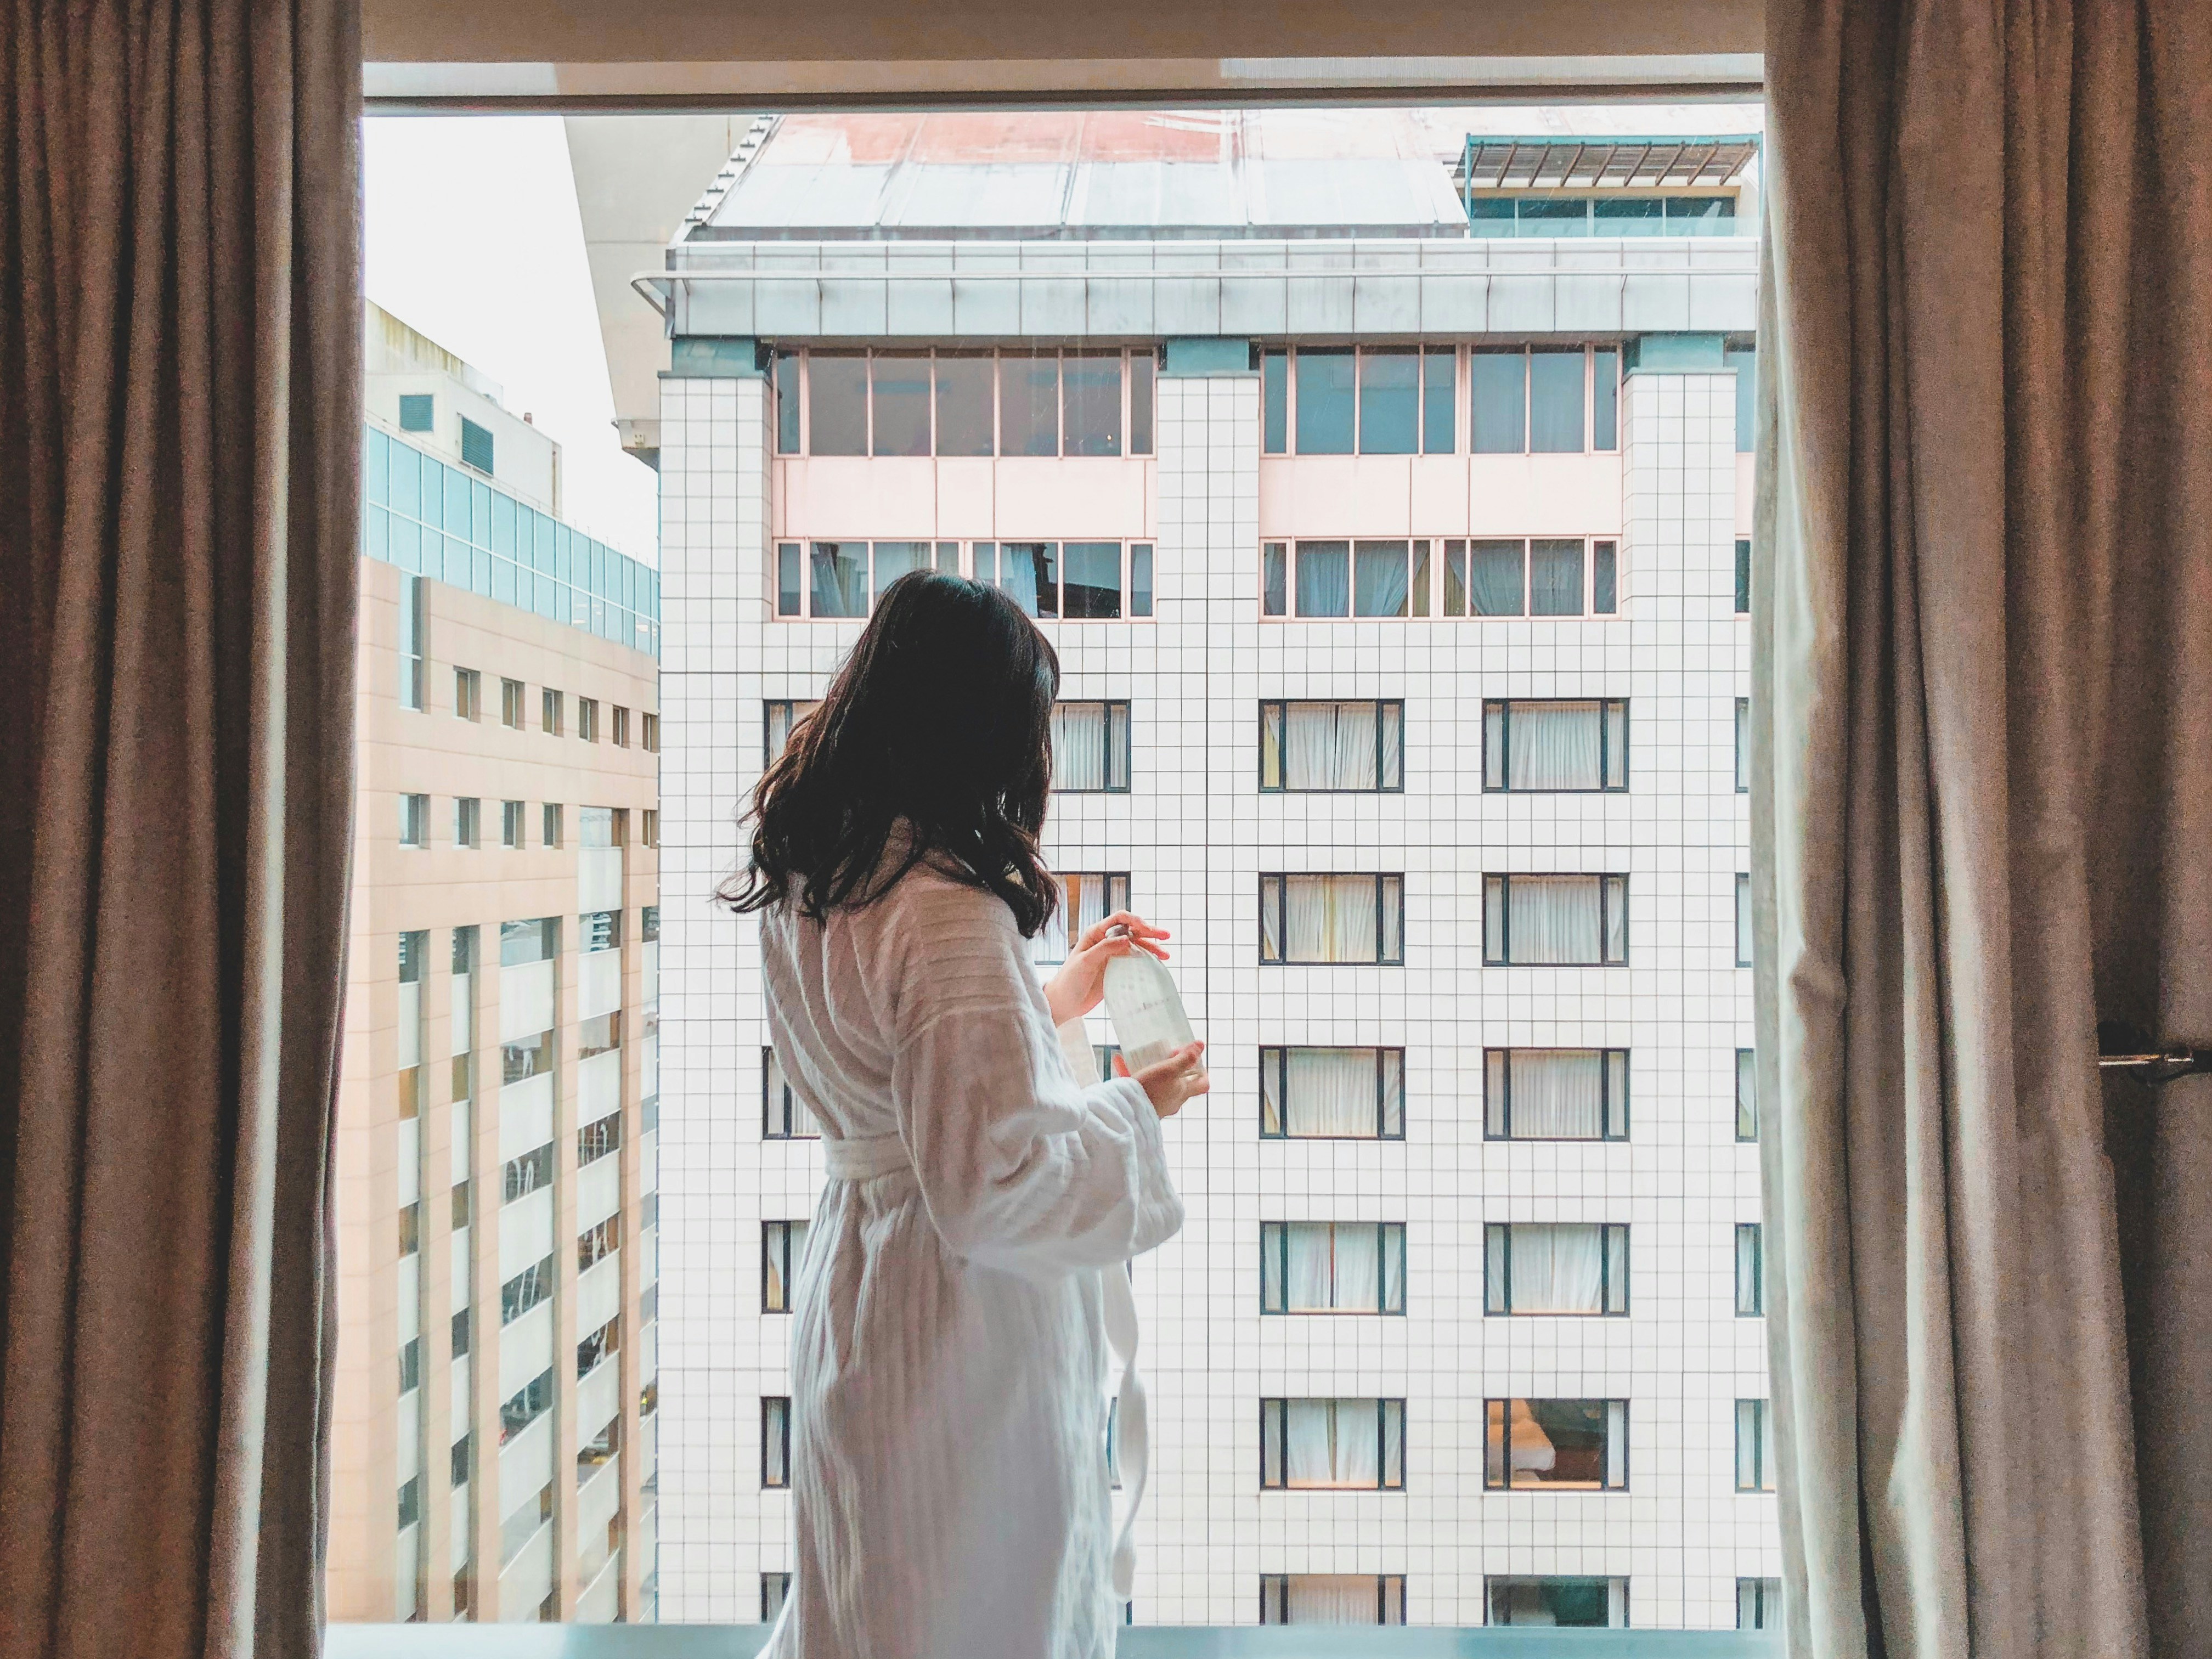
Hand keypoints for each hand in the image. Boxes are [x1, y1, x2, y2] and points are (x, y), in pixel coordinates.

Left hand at [1044, 910, 1169, 1027]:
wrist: (1064, 1002)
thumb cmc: (1069, 980)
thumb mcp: (1085, 961)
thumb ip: (1105, 948)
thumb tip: (1127, 938)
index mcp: (1095, 933)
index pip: (1120, 919)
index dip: (1135, 920)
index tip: (1147, 928)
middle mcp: (1105, 941)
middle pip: (1131, 931)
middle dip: (1149, 932)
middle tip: (1166, 936)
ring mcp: (1111, 955)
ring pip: (1135, 946)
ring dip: (1150, 947)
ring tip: (1166, 955)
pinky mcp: (1115, 969)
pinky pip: (1134, 960)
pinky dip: (1145, 960)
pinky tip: (1156, 963)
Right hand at [1134, 1041, 1207, 1118]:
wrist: (1127, 1111)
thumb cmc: (1151, 1090)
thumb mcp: (1169, 1070)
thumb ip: (1185, 1059)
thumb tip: (1200, 1046)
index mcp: (1183, 1093)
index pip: (1202, 1084)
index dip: (1202, 1072)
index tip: (1194, 1060)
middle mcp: (1173, 1101)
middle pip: (1180, 1082)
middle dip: (1174, 1067)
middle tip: (1166, 1055)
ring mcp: (1158, 1104)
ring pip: (1159, 1084)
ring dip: (1153, 1070)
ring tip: (1143, 1057)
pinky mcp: (1141, 1105)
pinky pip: (1140, 1087)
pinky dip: (1133, 1074)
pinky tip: (1121, 1062)